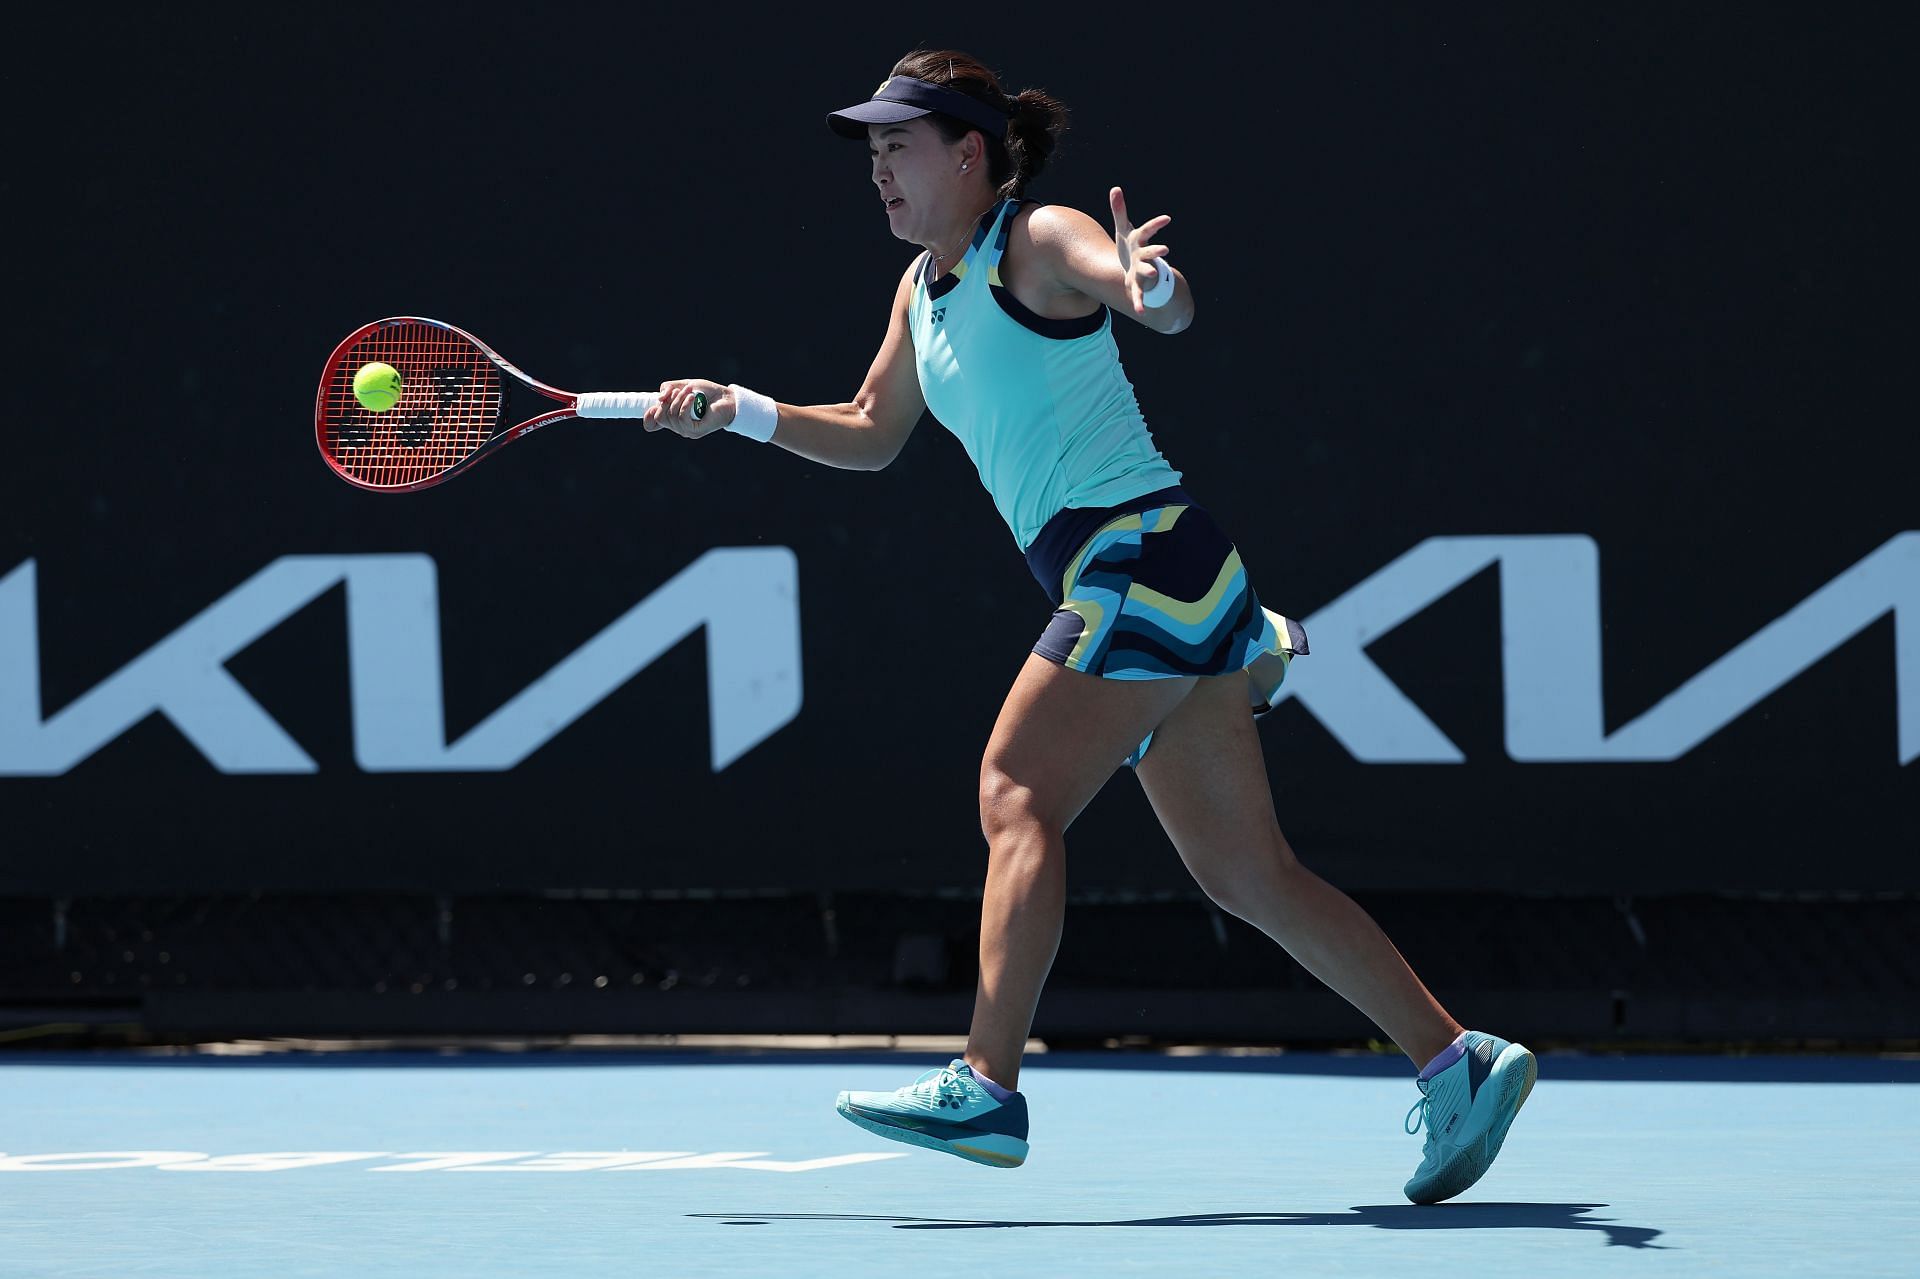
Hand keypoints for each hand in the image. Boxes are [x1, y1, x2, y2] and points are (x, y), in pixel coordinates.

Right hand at [644, 378, 729, 437]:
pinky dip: (685, 405)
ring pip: (671, 416)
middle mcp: (678, 426)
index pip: (652, 424)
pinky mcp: (696, 431)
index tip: (656, 404)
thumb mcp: (684, 386)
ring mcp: (686, 430)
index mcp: (672, 417)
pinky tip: (693, 398)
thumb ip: (668, 389)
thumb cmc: (707, 392)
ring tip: (691, 391)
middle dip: (667, 400)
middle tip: (680, 390)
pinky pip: (682, 419)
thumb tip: (659, 399)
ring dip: (679, 399)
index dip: (648, 416)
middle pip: (660, 417)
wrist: (727, 398)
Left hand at [1110, 186, 1172, 314]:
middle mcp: (1143, 256)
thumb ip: (1119, 210)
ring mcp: (1142, 270)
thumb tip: (1115, 188)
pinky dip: (1139, 303)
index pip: (1148, 230)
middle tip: (1165, 249)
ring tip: (1153, 274)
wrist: (1138, 270)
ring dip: (1149, 273)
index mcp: (1140, 241)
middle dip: (1157, 251)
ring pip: (1146, 272)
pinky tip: (1141, 312)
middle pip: (1151, 252)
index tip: (1167, 219)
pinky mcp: (1137, 285)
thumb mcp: (1124, 229)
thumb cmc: (1131, 247)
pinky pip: (1138, 294)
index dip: (1156, 224)